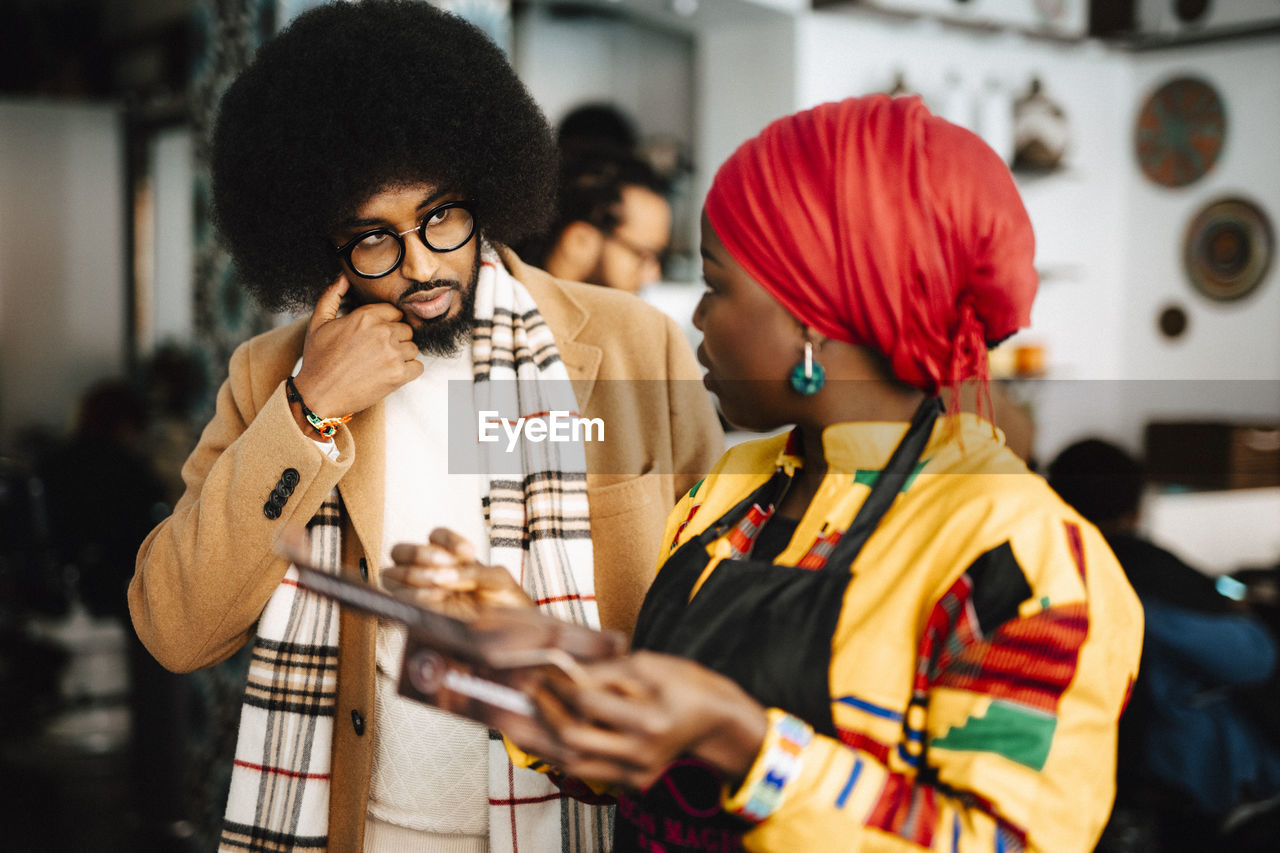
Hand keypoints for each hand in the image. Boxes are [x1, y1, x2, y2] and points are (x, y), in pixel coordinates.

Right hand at [291, 275, 424, 423]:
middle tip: (376, 352)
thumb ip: (332, 295)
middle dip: (395, 339)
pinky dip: (408, 371)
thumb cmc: (317, 359)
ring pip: (413, 348)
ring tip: (380, 364)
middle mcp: (382, 332)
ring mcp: (392, 354)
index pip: (394, 312)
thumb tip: (344, 277)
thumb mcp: (318, 322)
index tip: (375, 336)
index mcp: (366, 316)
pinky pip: (418, 367)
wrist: (318, 395)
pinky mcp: (398, 375)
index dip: (386, 323)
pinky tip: (390, 374)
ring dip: (401, 355)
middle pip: (406, 329)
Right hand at [382, 527, 532, 619]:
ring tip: (441, 583)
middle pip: (399, 552)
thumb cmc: (504, 603)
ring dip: (415, 574)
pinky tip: (437, 596)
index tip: (469, 553)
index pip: (434, 536)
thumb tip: (446, 575)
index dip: (447, 540)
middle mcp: (430, 572)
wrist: (508, 632)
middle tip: (444, 564)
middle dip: (418, 554)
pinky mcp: (417, 612)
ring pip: (392, 574)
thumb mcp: (497, 579)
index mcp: (449, 558)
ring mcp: (420, 592)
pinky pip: (399, 598)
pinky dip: (416, 594)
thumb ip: (474, 571)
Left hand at [508, 651, 768, 790]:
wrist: (715, 720)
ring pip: (574, 762)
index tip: (543, 670)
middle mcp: (642, 753)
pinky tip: (550, 732)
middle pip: (574, 738)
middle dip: (545, 713)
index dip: (559, 684)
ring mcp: (638, 772)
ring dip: (546, 739)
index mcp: (650, 719)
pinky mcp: (633, 781)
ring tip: (529, 714)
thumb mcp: (647, 664)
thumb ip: (604, 669)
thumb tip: (563, 671)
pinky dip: (564, 752)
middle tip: (530, 691)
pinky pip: (588, 770)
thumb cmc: (684, 683)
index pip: (588, 701)